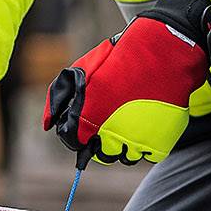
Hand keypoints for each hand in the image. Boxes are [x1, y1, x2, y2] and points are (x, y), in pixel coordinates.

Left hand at [44, 0, 210, 164]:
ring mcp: (136, 141)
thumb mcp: (80, 71)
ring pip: (125, 157)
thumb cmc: (119, 58)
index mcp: (86, 119)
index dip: (79, 135)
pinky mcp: (159, 143)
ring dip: (125, 145)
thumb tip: (48, 125)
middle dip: (102, 142)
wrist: (161, 53)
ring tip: (131, 121)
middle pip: (101, 155)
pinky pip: (147, 155)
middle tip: (112, 122)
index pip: (74, 143)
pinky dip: (146, 145)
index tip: (88, 125)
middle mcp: (109, 136)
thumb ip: (58, 99)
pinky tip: (146, 124)